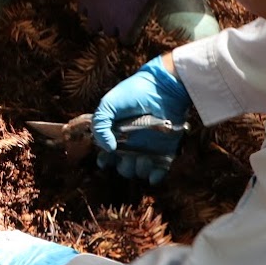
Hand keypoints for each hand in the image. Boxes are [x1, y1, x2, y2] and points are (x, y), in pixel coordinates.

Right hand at [92, 56, 190, 184]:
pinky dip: (155, 176)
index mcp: (116, 135)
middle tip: (128, 154)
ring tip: (144, 155)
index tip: (106, 159)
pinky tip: (153, 171)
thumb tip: (107, 149)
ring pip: (139, 171)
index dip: (104, 161)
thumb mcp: (108, 104)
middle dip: (123, 166)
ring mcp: (148, 149)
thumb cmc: (134, 93)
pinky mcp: (165, 151)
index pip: (106, 156)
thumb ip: (100, 125)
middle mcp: (131, 145)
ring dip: (138, 168)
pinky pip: (159, 172)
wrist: (163, 88)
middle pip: (122, 167)